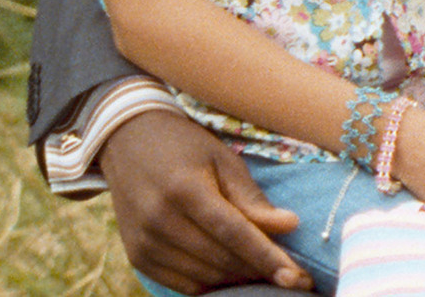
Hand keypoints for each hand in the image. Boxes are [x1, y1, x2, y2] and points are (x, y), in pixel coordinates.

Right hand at [98, 109, 311, 293]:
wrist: (128, 142)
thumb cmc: (185, 147)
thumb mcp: (224, 160)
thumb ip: (253, 198)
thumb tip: (290, 226)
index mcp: (185, 190)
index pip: (234, 233)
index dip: (267, 258)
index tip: (297, 278)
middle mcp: (159, 221)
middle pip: (221, 259)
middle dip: (261, 271)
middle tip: (293, 275)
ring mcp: (145, 242)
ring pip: (204, 277)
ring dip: (239, 278)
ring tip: (264, 269)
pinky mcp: (138, 257)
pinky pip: (183, 285)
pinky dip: (213, 283)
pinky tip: (233, 272)